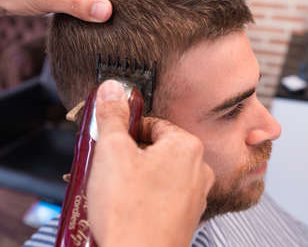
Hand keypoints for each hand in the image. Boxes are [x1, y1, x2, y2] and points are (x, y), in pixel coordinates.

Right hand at [87, 80, 214, 246]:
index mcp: (186, 147)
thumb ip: (112, 116)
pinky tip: (127, 208)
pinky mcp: (185, 218)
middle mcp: (198, 170)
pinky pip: (162, 196)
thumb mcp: (111, 152)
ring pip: (158, 173)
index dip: (124, 132)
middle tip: (108, 169)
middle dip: (129, 156)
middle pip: (155, 149)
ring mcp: (194, 196)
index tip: (110, 142)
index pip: (151, 124)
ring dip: (135, 177)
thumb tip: (112, 90)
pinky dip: (144, 197)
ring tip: (115, 191)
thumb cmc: (129, 212)